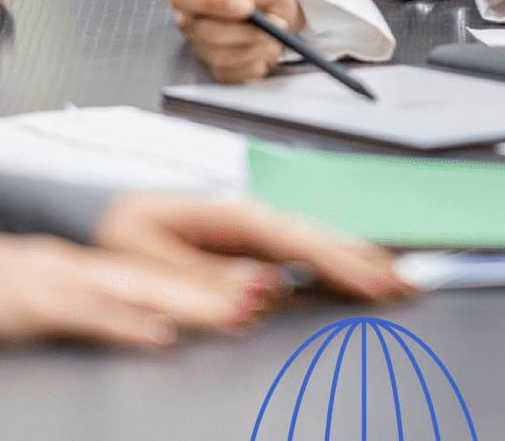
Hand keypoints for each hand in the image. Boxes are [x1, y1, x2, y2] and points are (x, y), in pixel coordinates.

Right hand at [0, 233, 274, 348]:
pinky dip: (126, 323)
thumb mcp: (53, 297)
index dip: (215, 283)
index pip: (164, 274)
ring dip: (190, 303)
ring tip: (237, 314)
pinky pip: (88, 315)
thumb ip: (104, 308)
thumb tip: (157, 324)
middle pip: (164, 278)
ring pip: (139, 291)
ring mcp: (62, 282)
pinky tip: (159, 333)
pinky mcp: (36, 303)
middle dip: (219, 291)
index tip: (263, 291)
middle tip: (269, 299)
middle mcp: (87, 267)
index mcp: (93, 266)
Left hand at [94, 194, 412, 302]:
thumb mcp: (150, 262)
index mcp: (226, 212)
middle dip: (366, 260)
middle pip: (318, 236)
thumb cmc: (116, 234)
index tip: (379, 280)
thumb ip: (208, 280)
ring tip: (398, 278)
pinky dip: (331, 261)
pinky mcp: (244, 240)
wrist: (92, 219)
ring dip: (356, 260)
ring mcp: (248, 225)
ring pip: (313, 240)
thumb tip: (267, 290)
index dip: (342, 260)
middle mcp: (244, 213)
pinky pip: (298, 249)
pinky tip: (353, 273)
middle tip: (412, 282)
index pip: (297, 238)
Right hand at [169, 0, 303, 82]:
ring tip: (275, 35)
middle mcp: (191, 22)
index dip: (211, 2)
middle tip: (276, 23)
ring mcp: (200, 49)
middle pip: (204, 31)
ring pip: (219, 56)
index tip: (247, 6)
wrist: (278, 20)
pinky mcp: (216, 71)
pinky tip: (266, 50)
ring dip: (255, 47)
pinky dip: (257, 62)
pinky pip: (233, 74)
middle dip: (246, 30)